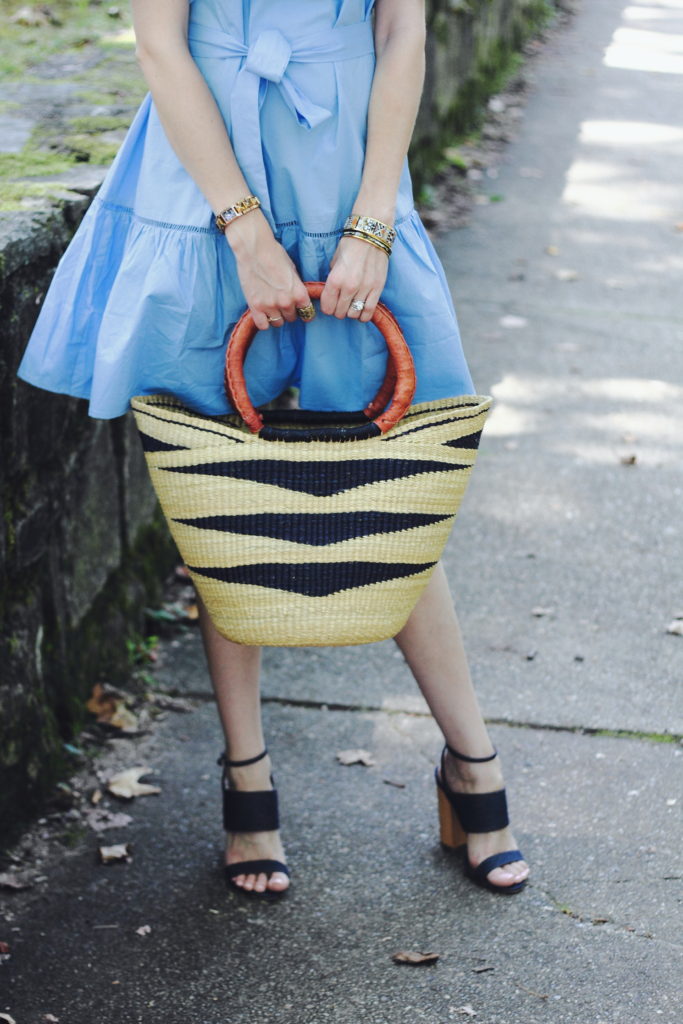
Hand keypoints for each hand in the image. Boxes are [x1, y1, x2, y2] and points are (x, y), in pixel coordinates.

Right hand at [225, 211, 312, 329]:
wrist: (253, 248)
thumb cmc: (274, 254)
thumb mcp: (293, 270)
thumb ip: (296, 287)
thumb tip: (298, 298)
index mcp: (299, 293)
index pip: (307, 313)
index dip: (303, 311)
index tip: (299, 309)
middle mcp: (286, 302)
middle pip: (292, 318)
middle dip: (289, 312)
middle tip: (282, 303)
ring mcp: (270, 305)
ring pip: (278, 323)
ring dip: (276, 317)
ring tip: (271, 307)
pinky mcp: (255, 306)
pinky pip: (263, 325)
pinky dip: (263, 321)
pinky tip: (263, 313)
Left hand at [320, 235, 388, 323]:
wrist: (370, 235)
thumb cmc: (349, 246)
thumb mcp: (334, 262)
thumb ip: (333, 280)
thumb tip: (332, 294)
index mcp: (335, 279)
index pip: (327, 307)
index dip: (327, 308)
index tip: (330, 304)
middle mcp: (349, 287)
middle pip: (340, 313)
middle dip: (338, 311)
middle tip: (341, 304)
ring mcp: (365, 289)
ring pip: (354, 314)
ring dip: (351, 312)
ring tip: (352, 305)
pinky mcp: (377, 289)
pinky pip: (369, 311)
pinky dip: (364, 315)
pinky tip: (361, 309)